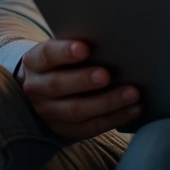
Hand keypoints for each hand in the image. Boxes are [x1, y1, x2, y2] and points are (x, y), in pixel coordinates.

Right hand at [17, 40, 140, 140]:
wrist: (43, 88)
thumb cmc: (64, 61)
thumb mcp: (62, 50)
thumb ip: (79, 46)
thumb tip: (114, 40)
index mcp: (35, 62)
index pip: (46, 55)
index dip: (64, 52)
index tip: (85, 48)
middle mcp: (36, 88)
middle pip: (58, 86)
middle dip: (84, 80)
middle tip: (108, 75)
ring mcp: (48, 112)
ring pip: (76, 111)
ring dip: (107, 102)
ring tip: (133, 93)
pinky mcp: (64, 130)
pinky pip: (90, 127)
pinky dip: (115, 118)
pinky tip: (134, 109)